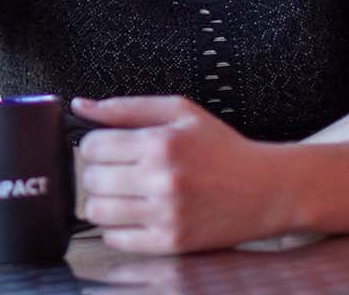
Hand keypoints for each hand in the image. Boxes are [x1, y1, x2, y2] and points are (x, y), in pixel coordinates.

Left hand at [73, 95, 292, 254]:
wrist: (268, 189)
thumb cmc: (222, 148)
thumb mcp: (180, 113)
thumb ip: (125, 108)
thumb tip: (80, 106)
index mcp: (161, 143)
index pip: (93, 147)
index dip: (95, 146)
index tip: (108, 149)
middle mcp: (162, 179)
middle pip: (92, 179)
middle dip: (98, 173)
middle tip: (118, 172)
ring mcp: (167, 214)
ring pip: (98, 211)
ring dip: (103, 202)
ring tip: (123, 194)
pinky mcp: (172, 243)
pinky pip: (116, 239)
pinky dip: (116, 228)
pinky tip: (135, 215)